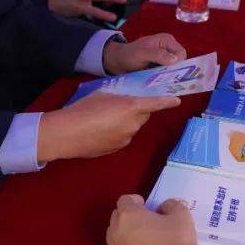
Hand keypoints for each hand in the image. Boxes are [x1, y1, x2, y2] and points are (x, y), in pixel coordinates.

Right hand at [36, 93, 180, 162]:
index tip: (177, 101)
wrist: (67, 134)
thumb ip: (118, 98)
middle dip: (138, 110)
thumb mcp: (102, 95)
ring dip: (126, 121)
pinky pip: (123, 137)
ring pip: (132, 127)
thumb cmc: (83, 109)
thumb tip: (123, 103)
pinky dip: (117, 132)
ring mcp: (126, 138)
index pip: (155, 104)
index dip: (167, 101)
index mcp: (130, 107)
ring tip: (104, 119)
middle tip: (121, 104)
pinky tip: (100, 130)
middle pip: (143, 115)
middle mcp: (133, 124)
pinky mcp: (117, 148)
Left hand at [103, 33, 185, 73]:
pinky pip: (170, 73)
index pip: (181, 54)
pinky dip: (165, 77)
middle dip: (173, 70)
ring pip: (176, 69)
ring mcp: (167, 57)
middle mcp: (169, 47)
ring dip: (169, 75)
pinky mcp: (163, 65)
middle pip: (181, 62)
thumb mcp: (142, 54)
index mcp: (167, 40)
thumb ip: (157, 55)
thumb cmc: (129, 55)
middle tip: (161, 77)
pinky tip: (158, 80)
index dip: (177, 64)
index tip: (166, 72)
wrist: (119, 62)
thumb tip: (175, 59)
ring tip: (159, 79)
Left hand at [105, 195, 197, 244]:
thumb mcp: (181, 214)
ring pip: (112, 235)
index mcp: (128, 215)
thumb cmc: (177, 241)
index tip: (145, 205)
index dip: (135, 200)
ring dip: (122, 232)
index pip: (124, 200)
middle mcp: (116, 232)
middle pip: (116, 216)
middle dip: (128, 215)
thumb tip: (162, 209)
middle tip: (143, 220)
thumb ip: (169, 205)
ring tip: (138, 237)